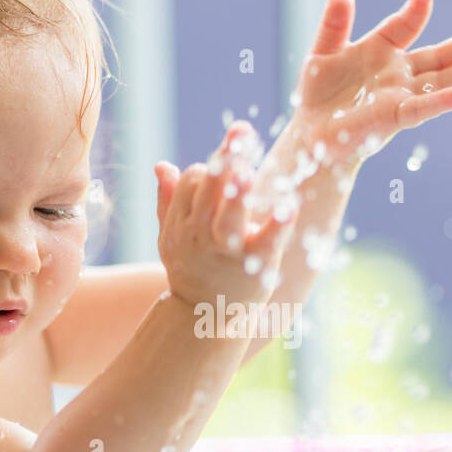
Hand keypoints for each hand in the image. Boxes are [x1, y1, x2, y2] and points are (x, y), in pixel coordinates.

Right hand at [154, 122, 293, 311]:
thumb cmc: (192, 272)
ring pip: (229, 215)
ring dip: (239, 191)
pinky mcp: (255, 267)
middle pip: (209, 189)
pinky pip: (266, 242)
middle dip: (225, 157)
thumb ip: (169, 201)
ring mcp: (227, 253)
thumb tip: (162, 165)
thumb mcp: (172, 238)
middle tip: (241, 131)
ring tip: (248, 169)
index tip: (227, 166)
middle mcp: (201, 236)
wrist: (203, 321)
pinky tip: (289, 206)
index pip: (193, 182)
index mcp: (183, 224)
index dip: (211, 169)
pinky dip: (277, 224)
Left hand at [287, 0, 451, 168]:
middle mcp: (398, 72)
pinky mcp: (392, 118)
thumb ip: (334, 24)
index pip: (405, 25)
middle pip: (438, 56)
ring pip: (439, 81)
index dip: (416, 9)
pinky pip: (419, 109)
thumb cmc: (319, 93)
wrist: (311, 133)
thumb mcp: (323, 52)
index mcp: (383, 50)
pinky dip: (439, 102)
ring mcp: (398, 96)